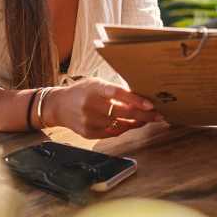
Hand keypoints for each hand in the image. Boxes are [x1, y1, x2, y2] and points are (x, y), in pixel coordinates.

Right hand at [43, 77, 162, 138]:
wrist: (58, 106)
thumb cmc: (82, 91)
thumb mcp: (96, 83)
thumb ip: (114, 90)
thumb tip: (139, 97)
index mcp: (94, 88)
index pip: (118, 93)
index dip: (135, 100)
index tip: (150, 105)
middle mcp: (90, 105)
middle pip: (122, 113)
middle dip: (143, 115)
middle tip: (157, 116)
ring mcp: (89, 121)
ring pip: (119, 125)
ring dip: (135, 123)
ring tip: (145, 120)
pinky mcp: (88, 133)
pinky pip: (111, 133)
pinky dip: (122, 129)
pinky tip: (129, 125)